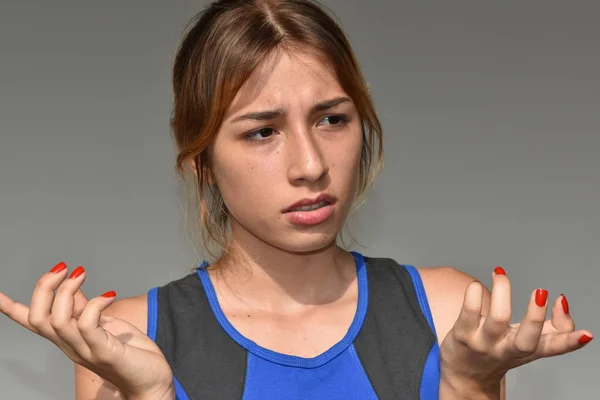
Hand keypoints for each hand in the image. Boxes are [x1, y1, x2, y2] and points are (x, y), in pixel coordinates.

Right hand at [0, 262, 173, 399]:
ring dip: (67, 291)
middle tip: (62, 267)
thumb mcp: (103, 325)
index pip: (33, 323)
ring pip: (58, 320)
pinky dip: (95, 304)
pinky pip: (88, 325)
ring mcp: (86, 350)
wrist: (151, 382)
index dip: (11, 309)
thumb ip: (85, 308)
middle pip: (38, 317)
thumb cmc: (131, 355)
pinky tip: (109, 294)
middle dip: (44, 288)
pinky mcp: (104, 352)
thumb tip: (72, 287)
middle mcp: (71, 346)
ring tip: (81, 273)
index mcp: (68, 338)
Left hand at [439, 266, 592, 396]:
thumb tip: (561, 301)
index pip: (552, 348)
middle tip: (541, 292)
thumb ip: (553, 326)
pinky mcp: (462, 335)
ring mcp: (484, 343)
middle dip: (536, 317)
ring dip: (502, 294)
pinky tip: (474, 286)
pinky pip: (468, 314)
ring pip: (497, 321)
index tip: (587, 334)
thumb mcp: (529, 344)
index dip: (570, 342)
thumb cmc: (499, 353)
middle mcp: (507, 349)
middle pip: (526, 340)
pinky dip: (473, 297)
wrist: (466, 376)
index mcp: (528, 350)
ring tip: (501, 273)